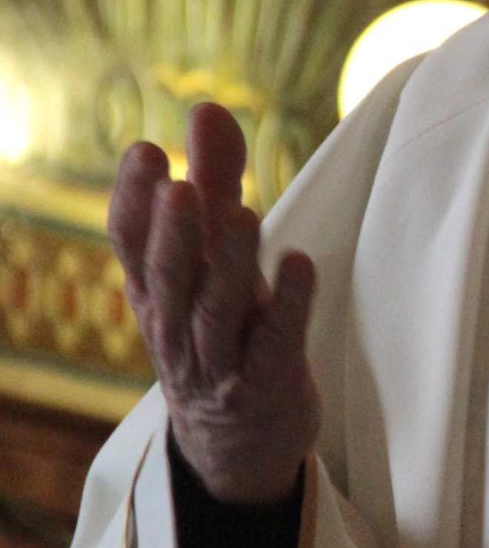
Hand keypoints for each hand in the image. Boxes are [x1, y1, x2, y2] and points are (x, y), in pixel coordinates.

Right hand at [108, 102, 319, 504]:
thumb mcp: (212, 257)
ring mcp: (220, 360)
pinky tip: (300, 262)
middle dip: (174, 232)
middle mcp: (177, 326)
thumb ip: (215, 181)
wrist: (238, 440)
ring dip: (228, 262)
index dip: (132, 200)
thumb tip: (206, 107)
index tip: (144, 151)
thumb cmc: (223, 327)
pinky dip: (288, 304)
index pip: (130, 244)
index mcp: (154, 292)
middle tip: (180, 186)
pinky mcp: (267, 383)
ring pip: (216, 311)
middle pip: (170, 278)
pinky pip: (276, 344)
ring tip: (241, 212)